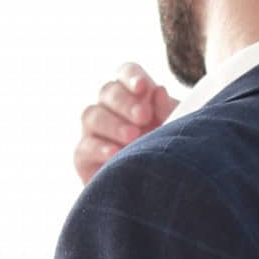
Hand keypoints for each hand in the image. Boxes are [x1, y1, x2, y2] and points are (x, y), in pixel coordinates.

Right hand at [75, 62, 177, 184]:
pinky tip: (116, 153)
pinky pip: (85, 146)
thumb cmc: (168, 149)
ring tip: (133, 136)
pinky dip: (100, 148)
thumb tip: (158, 91)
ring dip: (113, 124)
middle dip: (125, 102)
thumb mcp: (176, 126)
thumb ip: (167, 109)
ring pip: (91, 115)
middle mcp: (109, 108)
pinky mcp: (83, 155)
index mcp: (133, 94)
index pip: (125, 73)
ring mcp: (93, 131)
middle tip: (144, 117)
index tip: (143, 87)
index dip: (131, 76)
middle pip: (106, 91)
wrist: (157, 185)